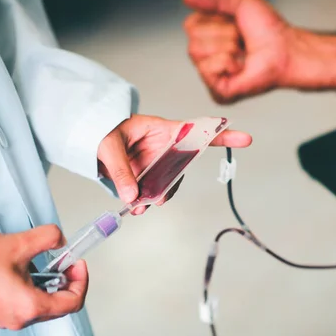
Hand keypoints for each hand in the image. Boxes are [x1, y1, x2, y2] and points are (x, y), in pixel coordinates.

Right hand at [0, 225, 87, 329]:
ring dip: (53, 286)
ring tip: (49, 264)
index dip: (81, 281)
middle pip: (60, 306)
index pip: (72, 302)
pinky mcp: (0, 313)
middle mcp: (20, 319)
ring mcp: (9, 318)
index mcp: (29, 307)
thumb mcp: (20, 243)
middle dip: (69, 282)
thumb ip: (49, 238)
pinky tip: (30, 271)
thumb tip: (61, 241)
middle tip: (68, 262)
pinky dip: (38, 290)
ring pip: (45, 306)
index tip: (77, 263)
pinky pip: (29, 305)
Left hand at [97, 114, 251, 213]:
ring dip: (157, 197)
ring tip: (138, 207)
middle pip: (182, 167)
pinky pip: (154, 190)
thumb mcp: (107, 145)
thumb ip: (121, 169)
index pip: (198, 130)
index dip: (222, 134)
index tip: (246, 139)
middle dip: (172, 185)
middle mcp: (165, 147)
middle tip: (158, 199)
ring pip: (168, 183)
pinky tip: (135, 206)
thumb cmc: (101, 129)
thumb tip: (132, 196)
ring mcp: (157, 162)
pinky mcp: (147, 174)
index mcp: (163, 129)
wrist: (88, 138)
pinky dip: (146, 200)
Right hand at [183, 0, 318, 103]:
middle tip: (241, 40)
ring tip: (242, 53)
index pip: (190, 25)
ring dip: (226, 47)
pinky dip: (227, 62)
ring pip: (197, 53)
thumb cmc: (268, 30)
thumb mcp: (240, 2)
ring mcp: (212, 76)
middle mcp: (207, 57)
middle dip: (222, 34)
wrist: (285, 50)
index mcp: (208, 36)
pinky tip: (240, 67)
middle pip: (192, 40)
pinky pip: (206, 70)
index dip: (213, 20)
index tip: (234, 24)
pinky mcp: (218, 91)